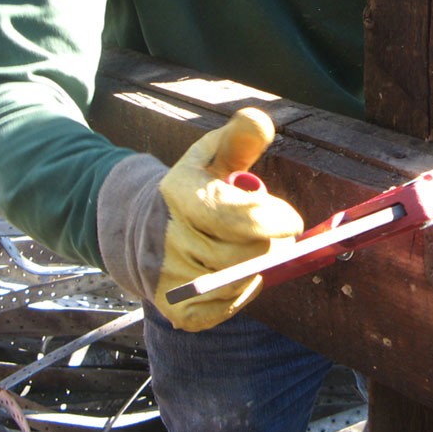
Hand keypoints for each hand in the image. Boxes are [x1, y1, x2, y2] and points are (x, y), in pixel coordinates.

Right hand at [154, 108, 302, 330]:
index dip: (276, 219)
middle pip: (246, 254)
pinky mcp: (176, 309)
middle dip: (274, 245)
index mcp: (180, 195)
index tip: (293, 220)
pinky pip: (226, 308)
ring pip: (240, 282)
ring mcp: (171, 278)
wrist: (139, 229)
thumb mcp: (211, 156)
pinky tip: (238, 274)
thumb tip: (262, 122)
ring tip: (255, 250)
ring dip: (259, 268)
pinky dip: (242, 294)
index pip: (238, 217)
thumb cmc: (192, 189)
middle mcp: (170, 239)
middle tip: (281, 236)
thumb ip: (240, 138)